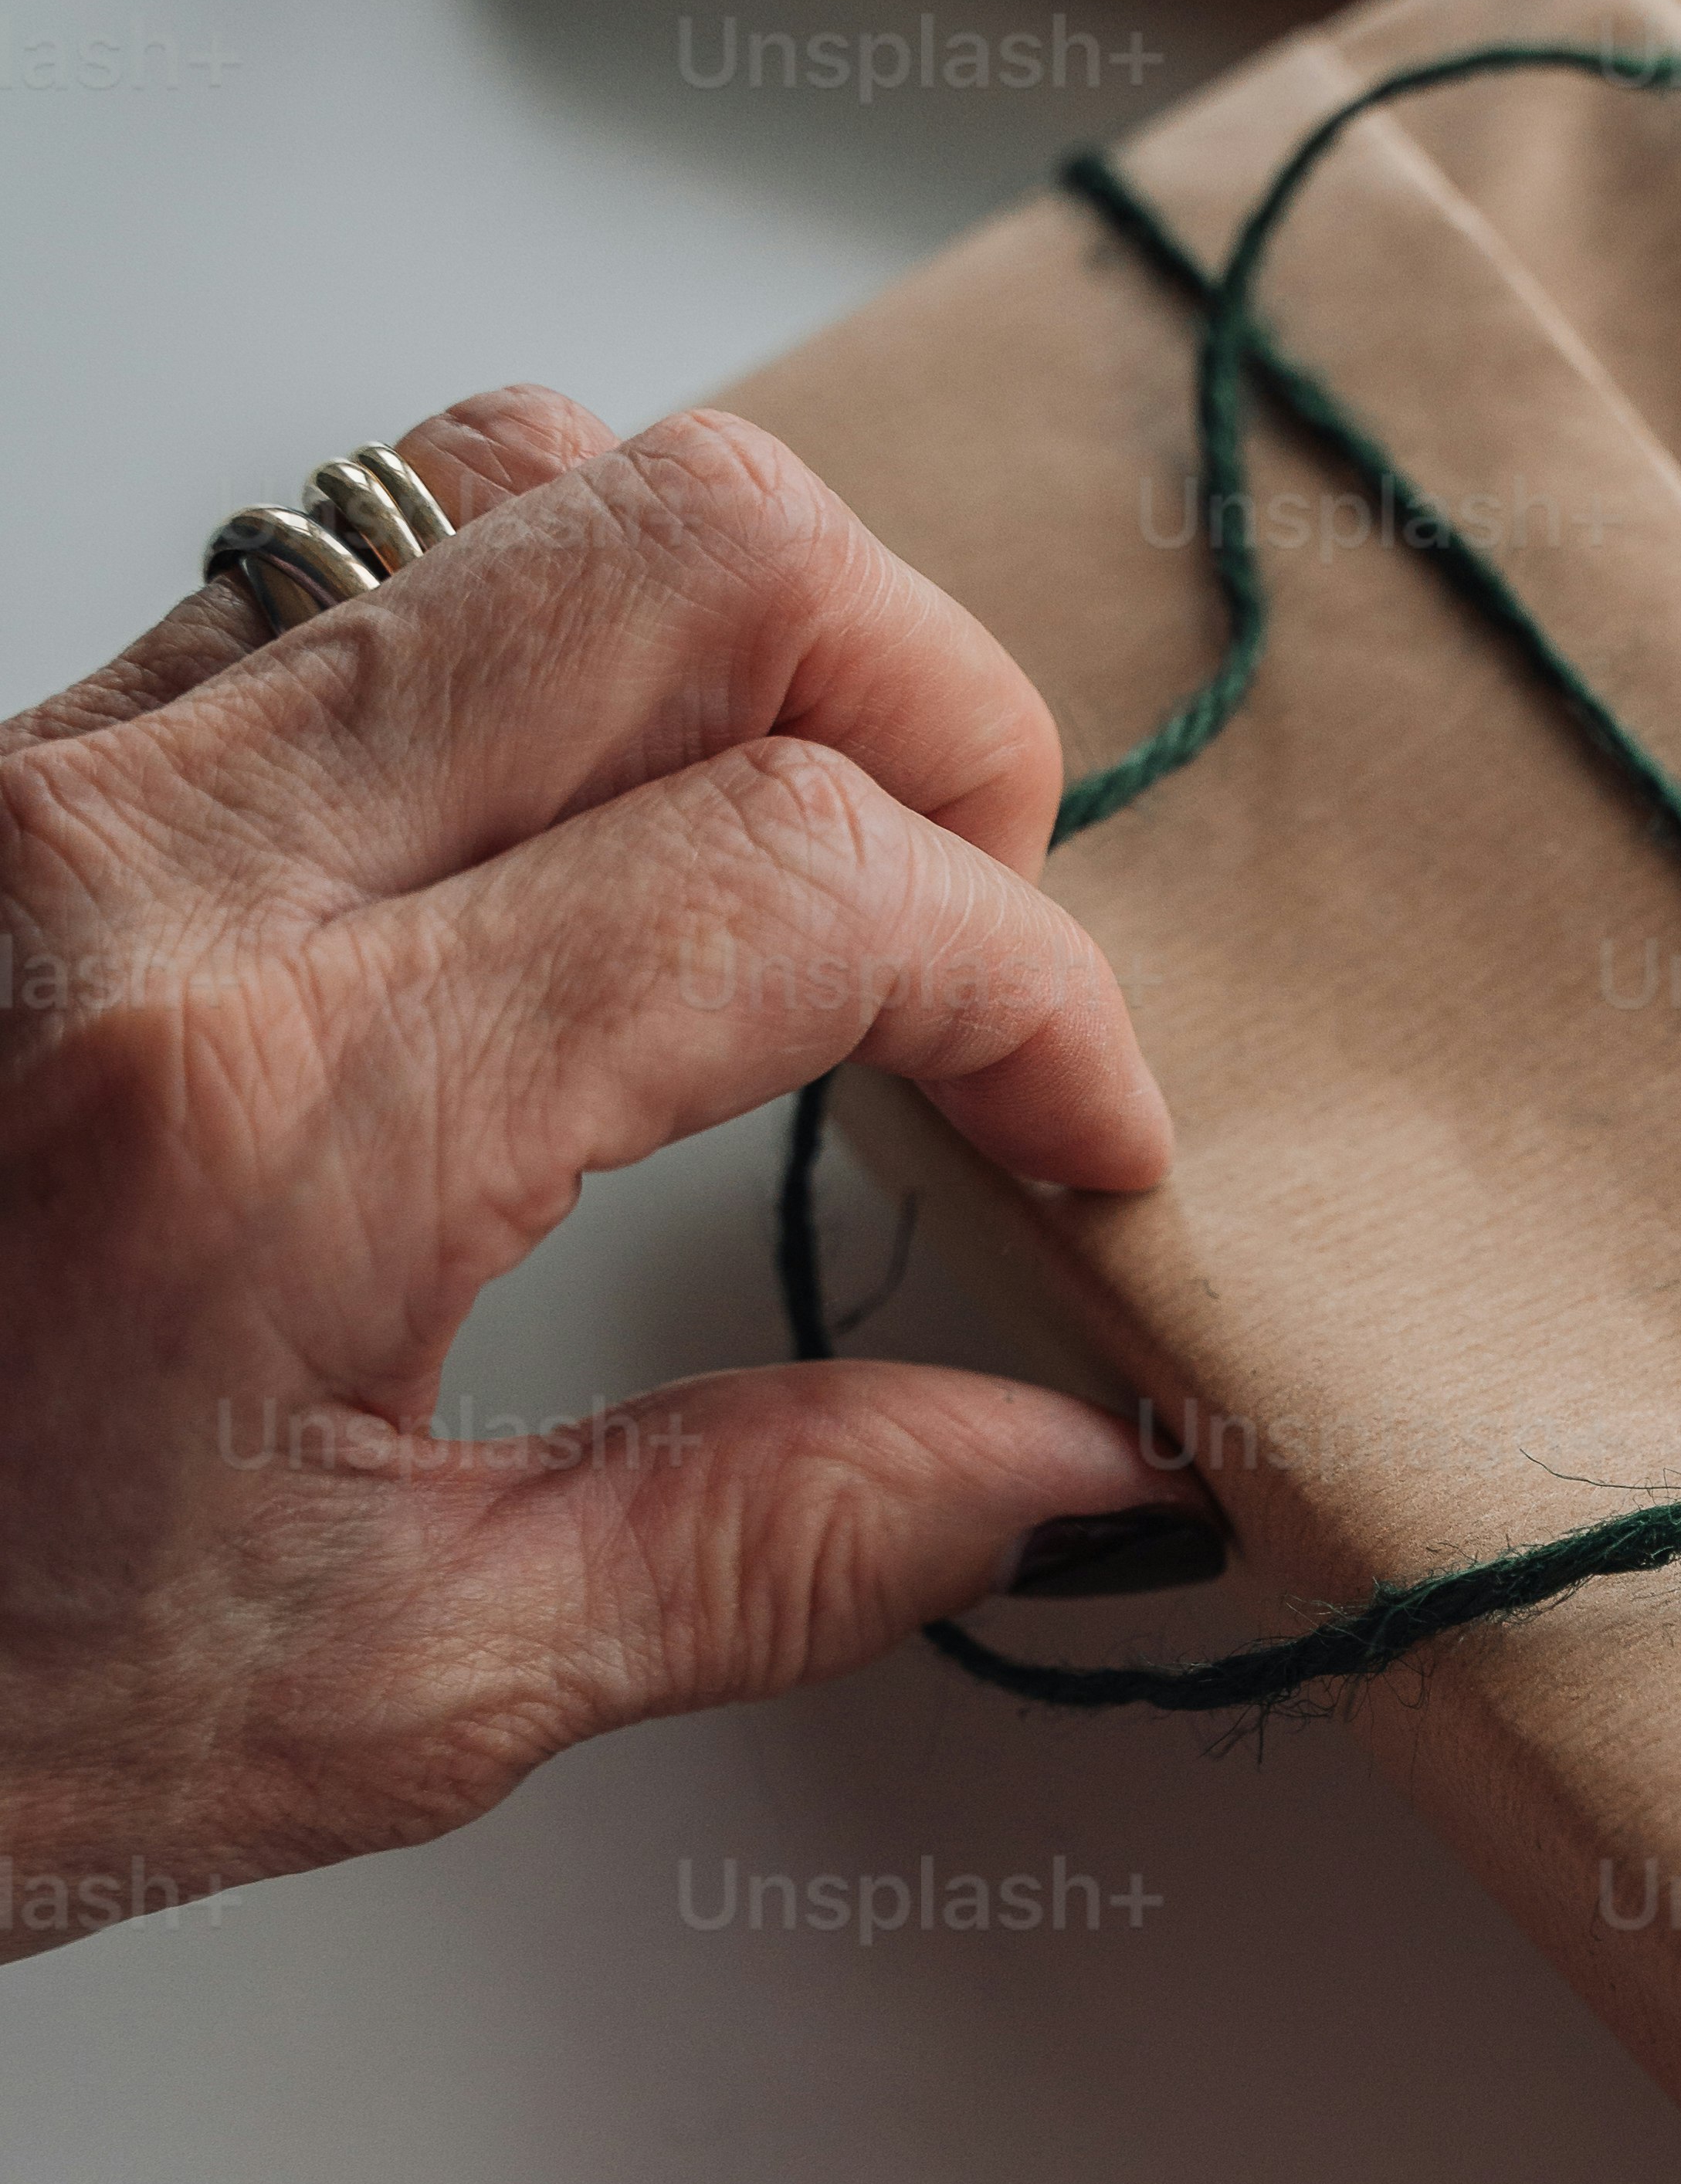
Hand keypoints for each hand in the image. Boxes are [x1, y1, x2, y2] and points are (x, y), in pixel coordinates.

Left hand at [0, 390, 1180, 1946]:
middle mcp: (141, 871)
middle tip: (986, 928)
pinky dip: (537, 648)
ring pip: (509, 489)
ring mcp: (45, 774)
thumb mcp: (374, 1694)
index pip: (794, 884)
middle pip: (698, 555)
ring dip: (737, 632)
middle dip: (938, 713)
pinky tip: (581, 848)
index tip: (1075, 1136)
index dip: (1024, 993)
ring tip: (806, 852)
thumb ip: (765, 1548)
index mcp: (262, 1117)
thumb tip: (1058, 1468)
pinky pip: (334, 568)